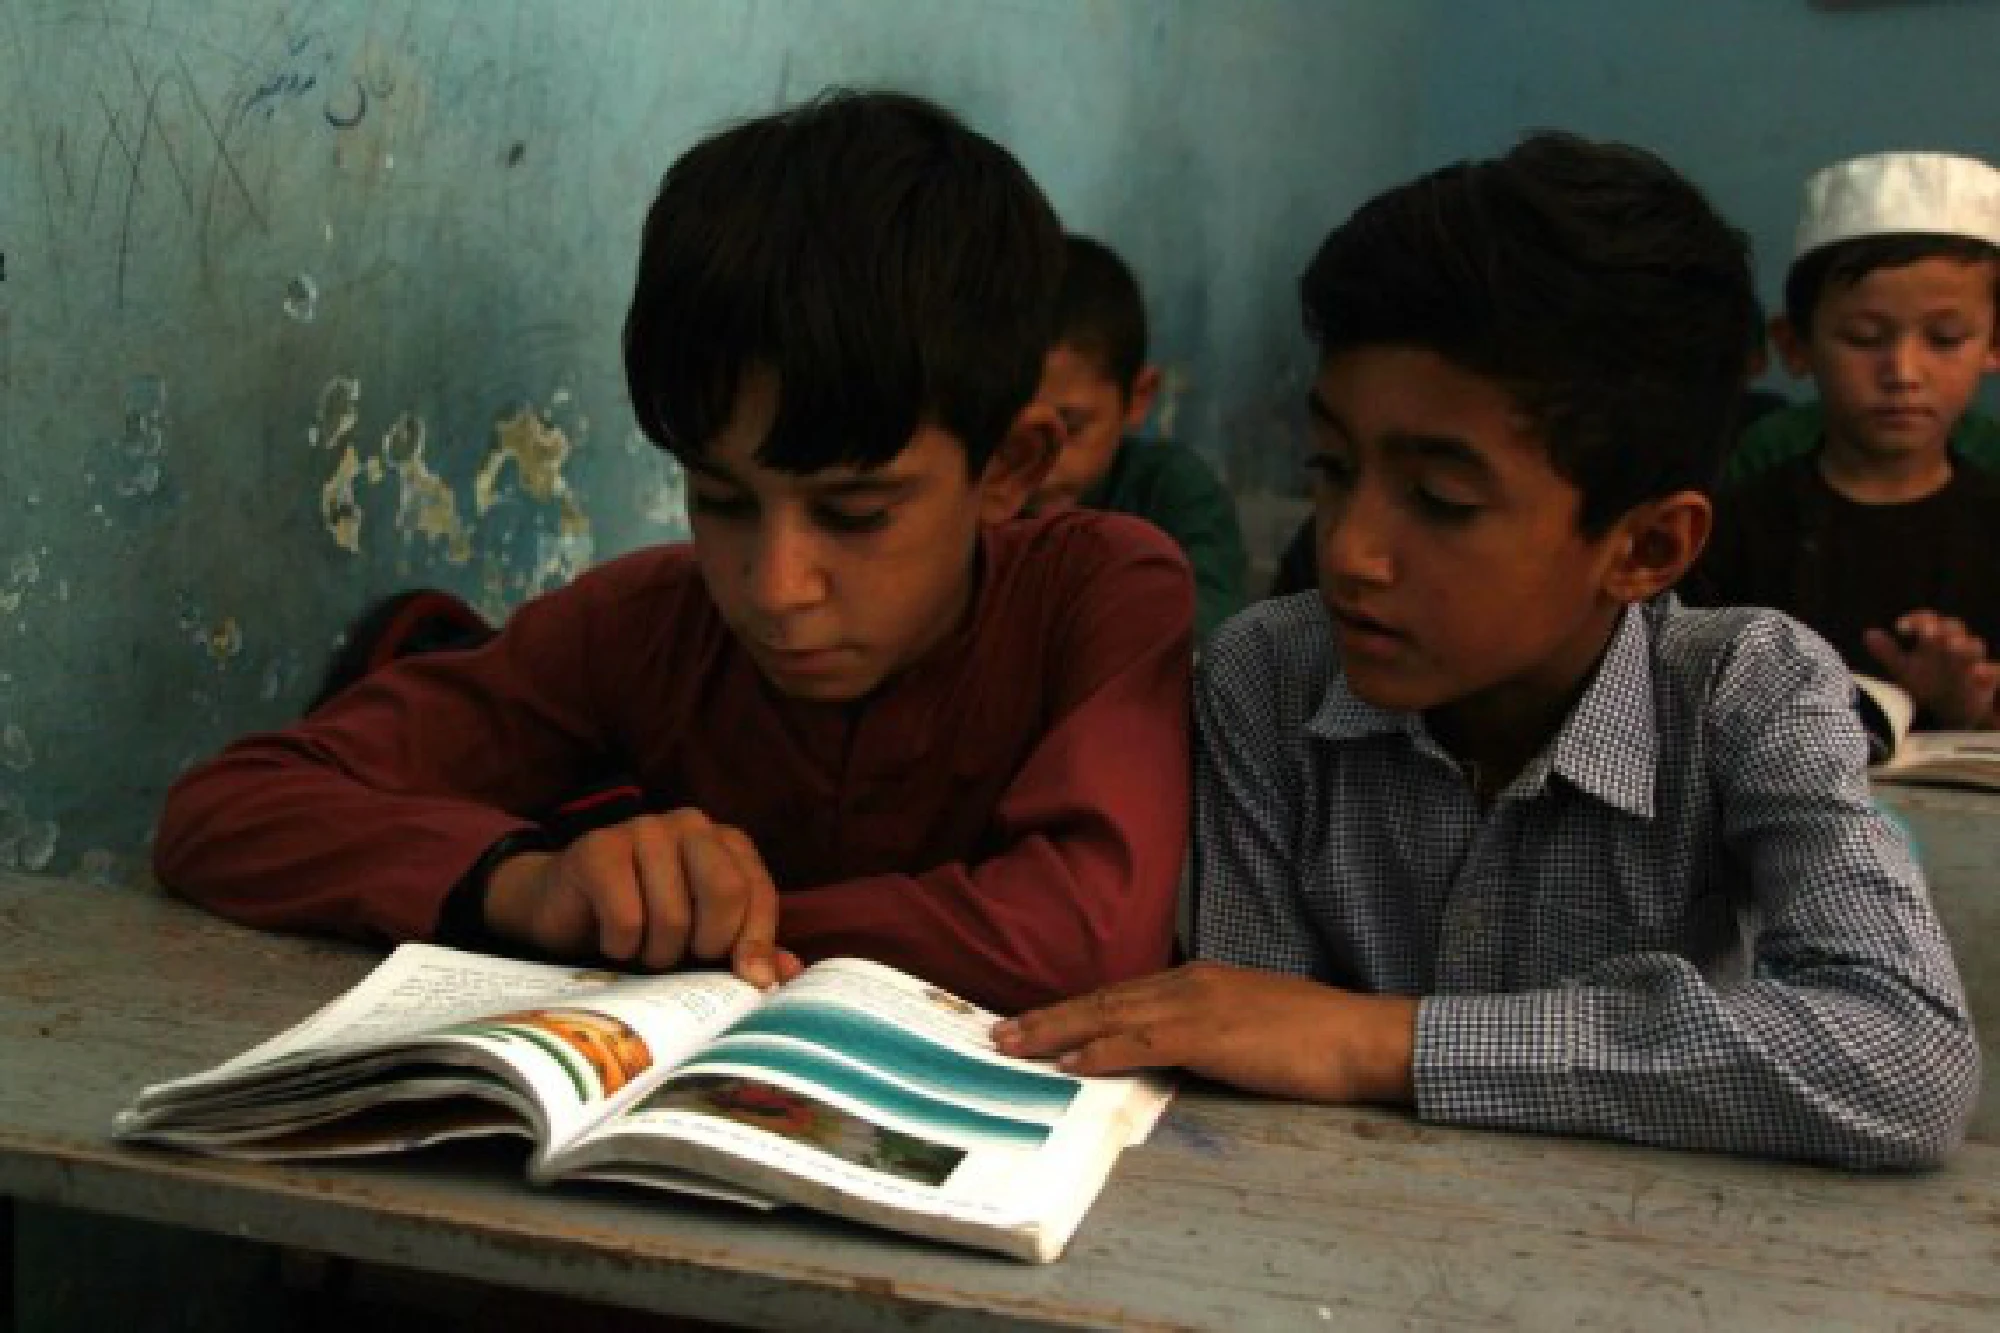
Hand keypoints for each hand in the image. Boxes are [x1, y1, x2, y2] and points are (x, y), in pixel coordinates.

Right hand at [483, 809, 803, 987]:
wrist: (563, 908)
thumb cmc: (646, 922)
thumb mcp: (702, 938)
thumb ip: (746, 950)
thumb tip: (787, 974)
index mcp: (726, 841)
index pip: (758, 894)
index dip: (755, 944)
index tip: (749, 983)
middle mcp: (690, 825)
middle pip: (725, 894)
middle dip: (706, 945)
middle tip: (683, 959)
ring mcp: (643, 829)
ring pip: (673, 917)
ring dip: (657, 953)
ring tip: (643, 947)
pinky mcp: (599, 849)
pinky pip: (628, 920)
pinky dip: (621, 947)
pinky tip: (610, 939)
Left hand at [991, 962, 1418, 1104]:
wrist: (1363, 1036)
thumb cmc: (1318, 1038)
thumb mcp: (1250, 1026)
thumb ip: (1208, 1032)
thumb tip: (1174, 1052)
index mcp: (1199, 981)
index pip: (1121, 995)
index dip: (1074, 1009)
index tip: (1033, 1022)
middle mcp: (1189, 983)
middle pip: (1104, 1000)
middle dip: (1048, 1017)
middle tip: (997, 1033)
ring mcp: (1198, 1005)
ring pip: (1110, 1015)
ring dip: (1056, 1031)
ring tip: (1012, 1045)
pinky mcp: (1210, 1034)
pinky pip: (1142, 1041)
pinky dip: (1100, 1049)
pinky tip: (1069, 1061)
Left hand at [1863, 612, 1999, 728]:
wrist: (1951, 711)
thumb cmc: (1928, 683)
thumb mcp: (1905, 670)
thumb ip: (1888, 652)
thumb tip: (1868, 633)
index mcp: (1934, 640)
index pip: (1928, 621)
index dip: (1917, 620)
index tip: (1900, 627)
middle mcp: (1955, 646)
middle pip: (1953, 628)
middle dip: (1942, 629)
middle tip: (1929, 631)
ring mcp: (1973, 662)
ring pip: (1975, 647)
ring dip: (1965, 645)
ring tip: (1953, 646)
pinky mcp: (1987, 681)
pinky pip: (1994, 673)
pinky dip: (1988, 672)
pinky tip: (1979, 673)